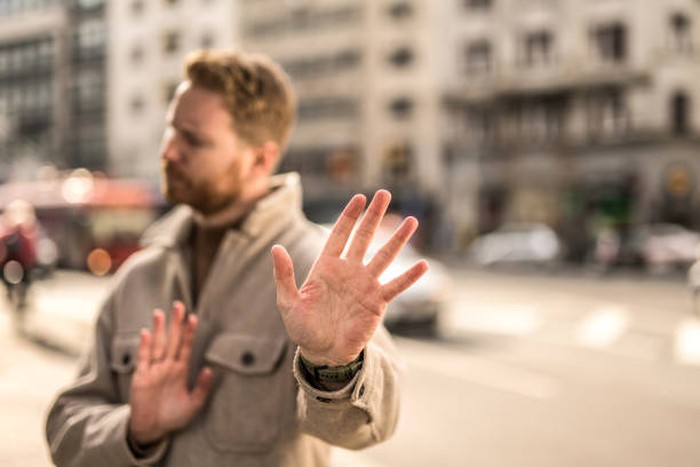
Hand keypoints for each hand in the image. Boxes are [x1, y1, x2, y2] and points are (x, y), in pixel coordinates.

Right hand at [128, 302, 213, 444]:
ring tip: (160, 313)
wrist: (153, 429)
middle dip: (175, 323)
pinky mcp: (141, 377)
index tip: (194, 317)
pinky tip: (146, 333)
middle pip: (171, 340)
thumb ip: (202, 388)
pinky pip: (143, 359)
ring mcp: (153, 370)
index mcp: (180, 370)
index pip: (186, 346)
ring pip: (157, 345)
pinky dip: (144, 346)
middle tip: (178, 305)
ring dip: (158, 330)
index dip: (189, 332)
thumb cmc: (174, 416)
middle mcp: (167, 366)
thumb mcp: (193, 404)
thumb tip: (210, 370)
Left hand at [271, 190, 427, 365]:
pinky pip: (395, 286)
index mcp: (326, 266)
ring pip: (384, 256)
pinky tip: (423, 265)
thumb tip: (276, 248)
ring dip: (398, 239)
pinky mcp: (377, 302)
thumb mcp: (288, 302)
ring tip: (411, 221)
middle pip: (364, 237)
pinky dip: (409, 277)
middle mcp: (349, 271)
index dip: (349, 216)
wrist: (322, 353)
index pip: (340, 234)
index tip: (359, 197)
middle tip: (384, 194)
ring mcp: (365, 285)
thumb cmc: (303, 327)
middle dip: (374, 216)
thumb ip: (283, 275)